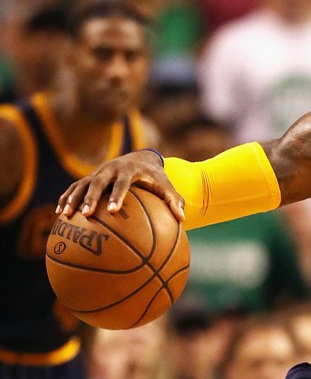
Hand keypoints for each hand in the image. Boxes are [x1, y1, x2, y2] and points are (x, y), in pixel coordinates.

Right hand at [56, 149, 184, 220]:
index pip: (123, 183)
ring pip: (82, 184)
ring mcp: (98, 173)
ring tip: (65, 214)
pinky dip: (67, 197)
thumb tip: (182, 219)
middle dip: (91, 197)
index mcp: (130, 170)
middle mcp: (111, 169)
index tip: (114, 210)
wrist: (141, 159)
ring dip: (73, 198)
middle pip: (98, 182)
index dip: (118, 195)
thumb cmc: (156, 178)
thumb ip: (175, 201)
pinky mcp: (89, 177)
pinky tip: (60, 213)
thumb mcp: (167, 186)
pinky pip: (75, 187)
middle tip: (86, 213)